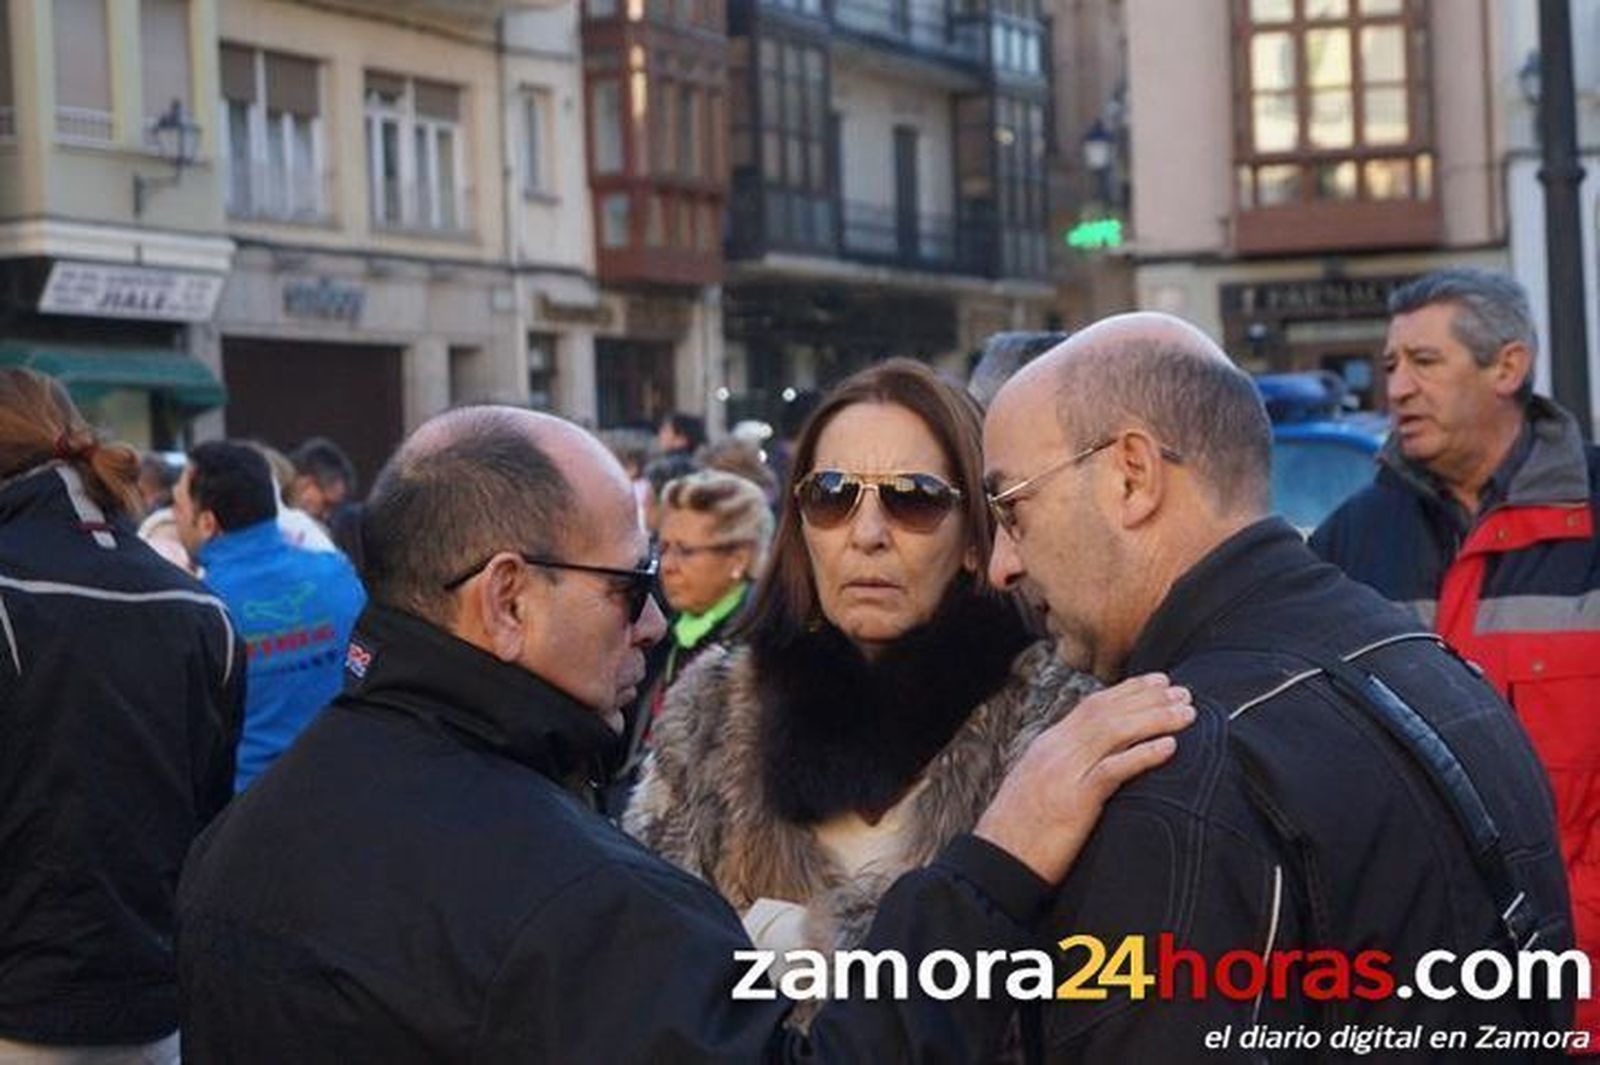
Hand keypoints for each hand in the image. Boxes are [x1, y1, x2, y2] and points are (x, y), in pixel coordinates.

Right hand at [974, 673, 1193, 884]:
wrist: (995, 862)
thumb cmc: (1020, 832)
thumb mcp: (1039, 787)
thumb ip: (1064, 767)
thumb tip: (1094, 759)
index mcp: (1047, 746)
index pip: (1091, 706)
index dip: (1128, 691)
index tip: (1157, 683)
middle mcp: (1055, 751)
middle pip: (1107, 711)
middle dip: (1148, 698)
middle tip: (1183, 691)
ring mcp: (1063, 774)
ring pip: (1114, 732)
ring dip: (1155, 719)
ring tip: (1186, 713)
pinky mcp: (1073, 802)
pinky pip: (1113, 770)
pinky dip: (1143, 755)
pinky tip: (1170, 747)